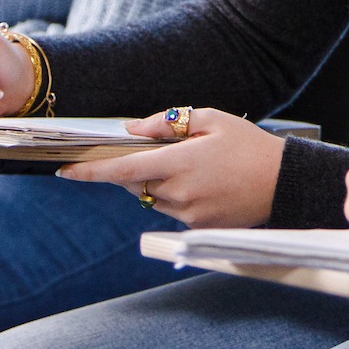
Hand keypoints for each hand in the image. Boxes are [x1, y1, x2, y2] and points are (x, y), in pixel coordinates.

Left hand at [59, 110, 286, 226]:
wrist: (283, 182)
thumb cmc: (248, 145)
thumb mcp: (211, 119)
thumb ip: (167, 124)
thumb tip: (132, 131)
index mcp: (180, 163)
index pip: (122, 170)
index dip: (89, 172)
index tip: (65, 171)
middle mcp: (179, 194)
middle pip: (135, 183)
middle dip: (134, 167)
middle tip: (157, 151)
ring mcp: (188, 215)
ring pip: (151, 198)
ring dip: (156, 182)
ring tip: (192, 166)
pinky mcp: (197, 228)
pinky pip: (171, 210)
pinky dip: (175, 195)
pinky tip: (203, 182)